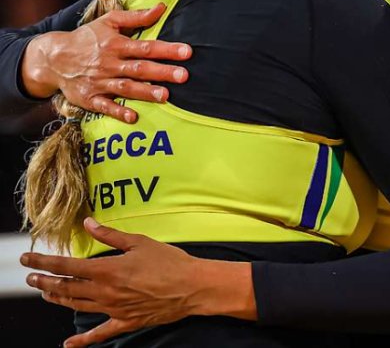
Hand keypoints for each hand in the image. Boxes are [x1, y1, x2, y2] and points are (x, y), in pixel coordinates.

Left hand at [22, 218, 247, 347]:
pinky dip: (83, 341)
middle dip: (45, 281)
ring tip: (45, 293)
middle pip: (66, 287)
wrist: (192, 287)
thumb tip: (89, 224)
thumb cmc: (170, 262)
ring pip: (76, 306)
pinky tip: (69, 344)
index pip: (66, 265)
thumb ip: (110, 235)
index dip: (44, 262)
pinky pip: (99, 334)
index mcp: (107, 270)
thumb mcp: (140, 242)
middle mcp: (105, 291)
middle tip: (31, 277)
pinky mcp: (125, 321)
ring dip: (57, 299)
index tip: (27, 259)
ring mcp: (113, 309)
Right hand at [23, 4, 191, 122]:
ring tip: (165, 96)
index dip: (166, 50)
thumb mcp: (109, 21)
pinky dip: (117, 111)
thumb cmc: (87, 38)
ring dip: (145, 92)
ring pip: (125, 88)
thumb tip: (162, 7)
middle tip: (184, 75)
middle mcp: (108, 64)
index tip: (187, 52)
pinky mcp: (89, 98)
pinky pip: (104, 106)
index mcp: (115, 45)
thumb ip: (136, 16)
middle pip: (138, 68)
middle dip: (161, 72)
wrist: (52, 58)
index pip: (145, 47)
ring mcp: (99, 82)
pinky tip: (133, 116)